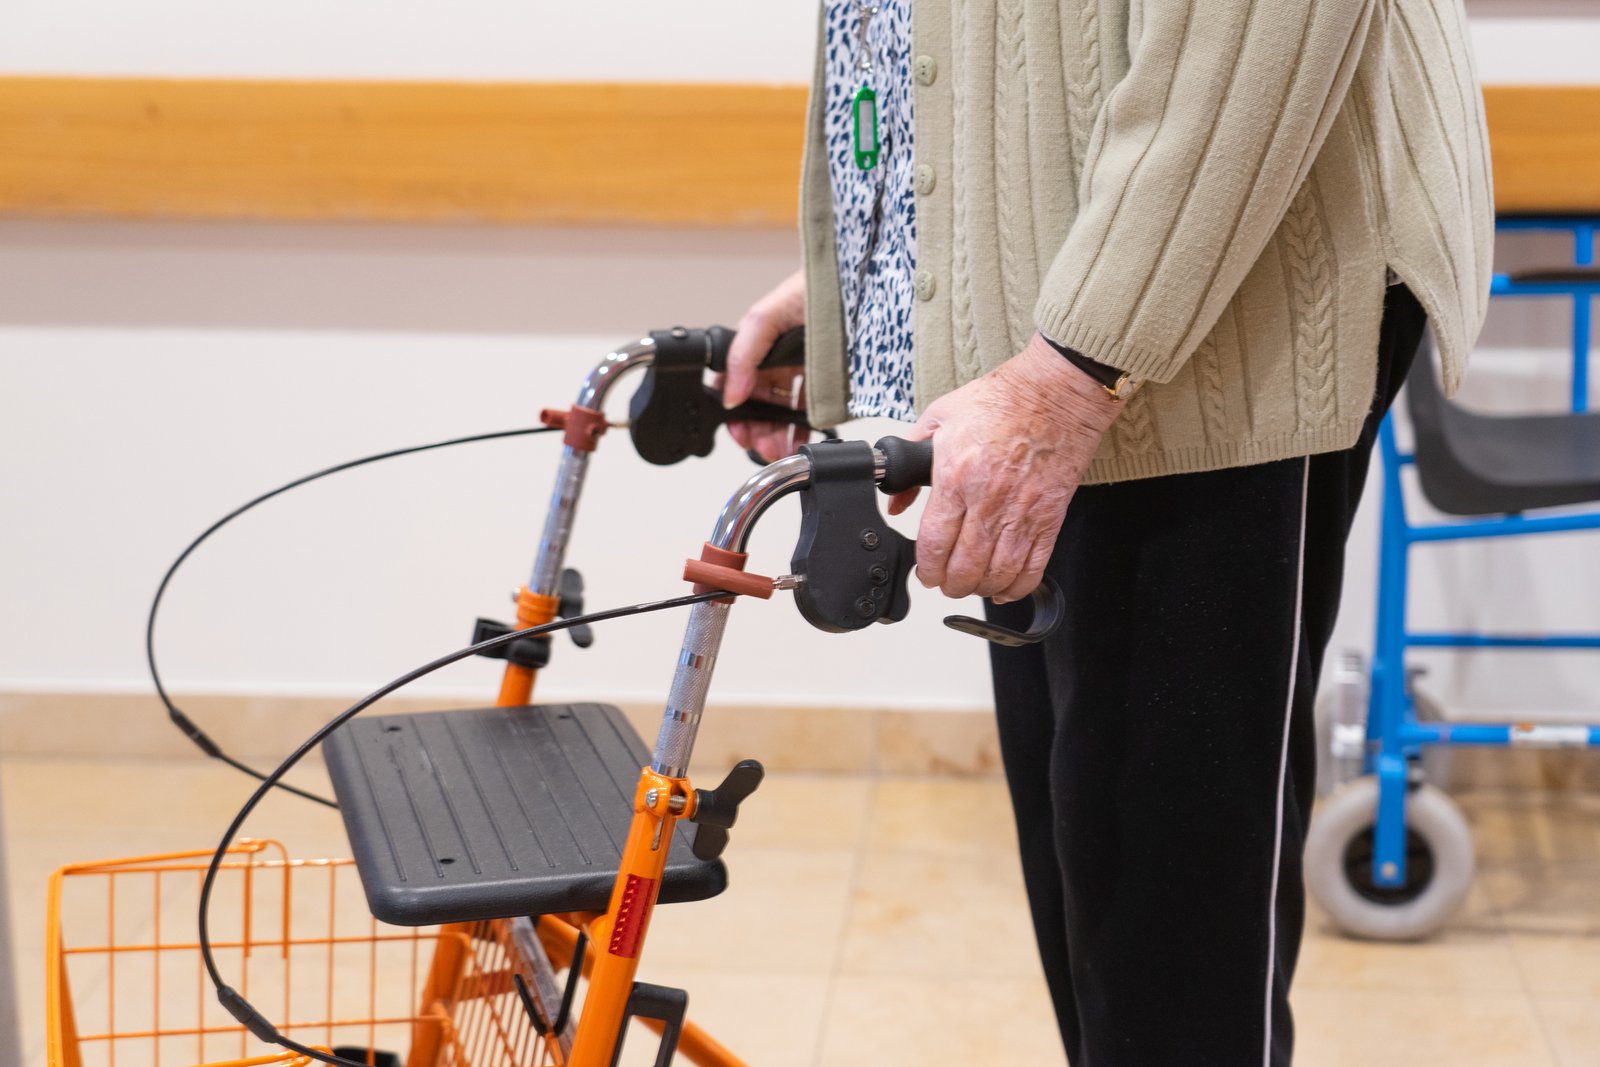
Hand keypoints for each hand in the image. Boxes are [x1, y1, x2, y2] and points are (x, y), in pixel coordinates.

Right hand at [720, 269, 810, 461]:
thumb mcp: (767, 317)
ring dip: (774, 436)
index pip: (733, 384)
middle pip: (756, 405)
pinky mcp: (825, 384)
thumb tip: (730, 396)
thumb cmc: (817, 289)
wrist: (866, 286)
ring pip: (780, 414)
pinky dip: (799, 433)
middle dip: (754, 430)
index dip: (731, 411)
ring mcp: (800, 373)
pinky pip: (807, 414)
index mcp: (757, 344)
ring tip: (777, 450)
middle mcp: (776, 360)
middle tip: (759, 446)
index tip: (738, 431)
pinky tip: (796, 443)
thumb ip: (742, 354)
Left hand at [890, 334, 1122, 603]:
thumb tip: (897, 500)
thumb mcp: (940, 417)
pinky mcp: (1050, 517)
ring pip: (998, 575)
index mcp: (957, 475)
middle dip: (949, 584)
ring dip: (980, 589)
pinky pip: (1033, 568)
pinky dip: (1017, 587)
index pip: (934, 542)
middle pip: (965, 568)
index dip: (926, 568)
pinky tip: (1004, 587)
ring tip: (971, 584)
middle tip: (945, 581)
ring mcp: (1023, 512)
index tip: (925, 571)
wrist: (1057, 392)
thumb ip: (910, 458)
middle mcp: (990, 500)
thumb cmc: (1002, 400)